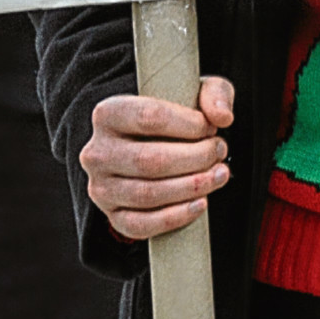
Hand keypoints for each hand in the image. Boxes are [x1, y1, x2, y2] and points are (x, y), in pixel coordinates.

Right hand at [79, 76, 235, 239]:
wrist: (149, 147)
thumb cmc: (172, 120)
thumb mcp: (193, 94)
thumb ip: (213, 94)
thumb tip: (222, 117)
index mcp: (108, 113)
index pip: (150, 117)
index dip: (189, 125)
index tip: (210, 128)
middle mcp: (97, 151)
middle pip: (150, 160)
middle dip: (196, 158)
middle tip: (219, 152)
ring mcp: (101, 187)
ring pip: (147, 194)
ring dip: (192, 187)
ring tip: (218, 175)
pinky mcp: (112, 215)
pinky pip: (141, 224)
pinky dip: (175, 217)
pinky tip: (200, 204)